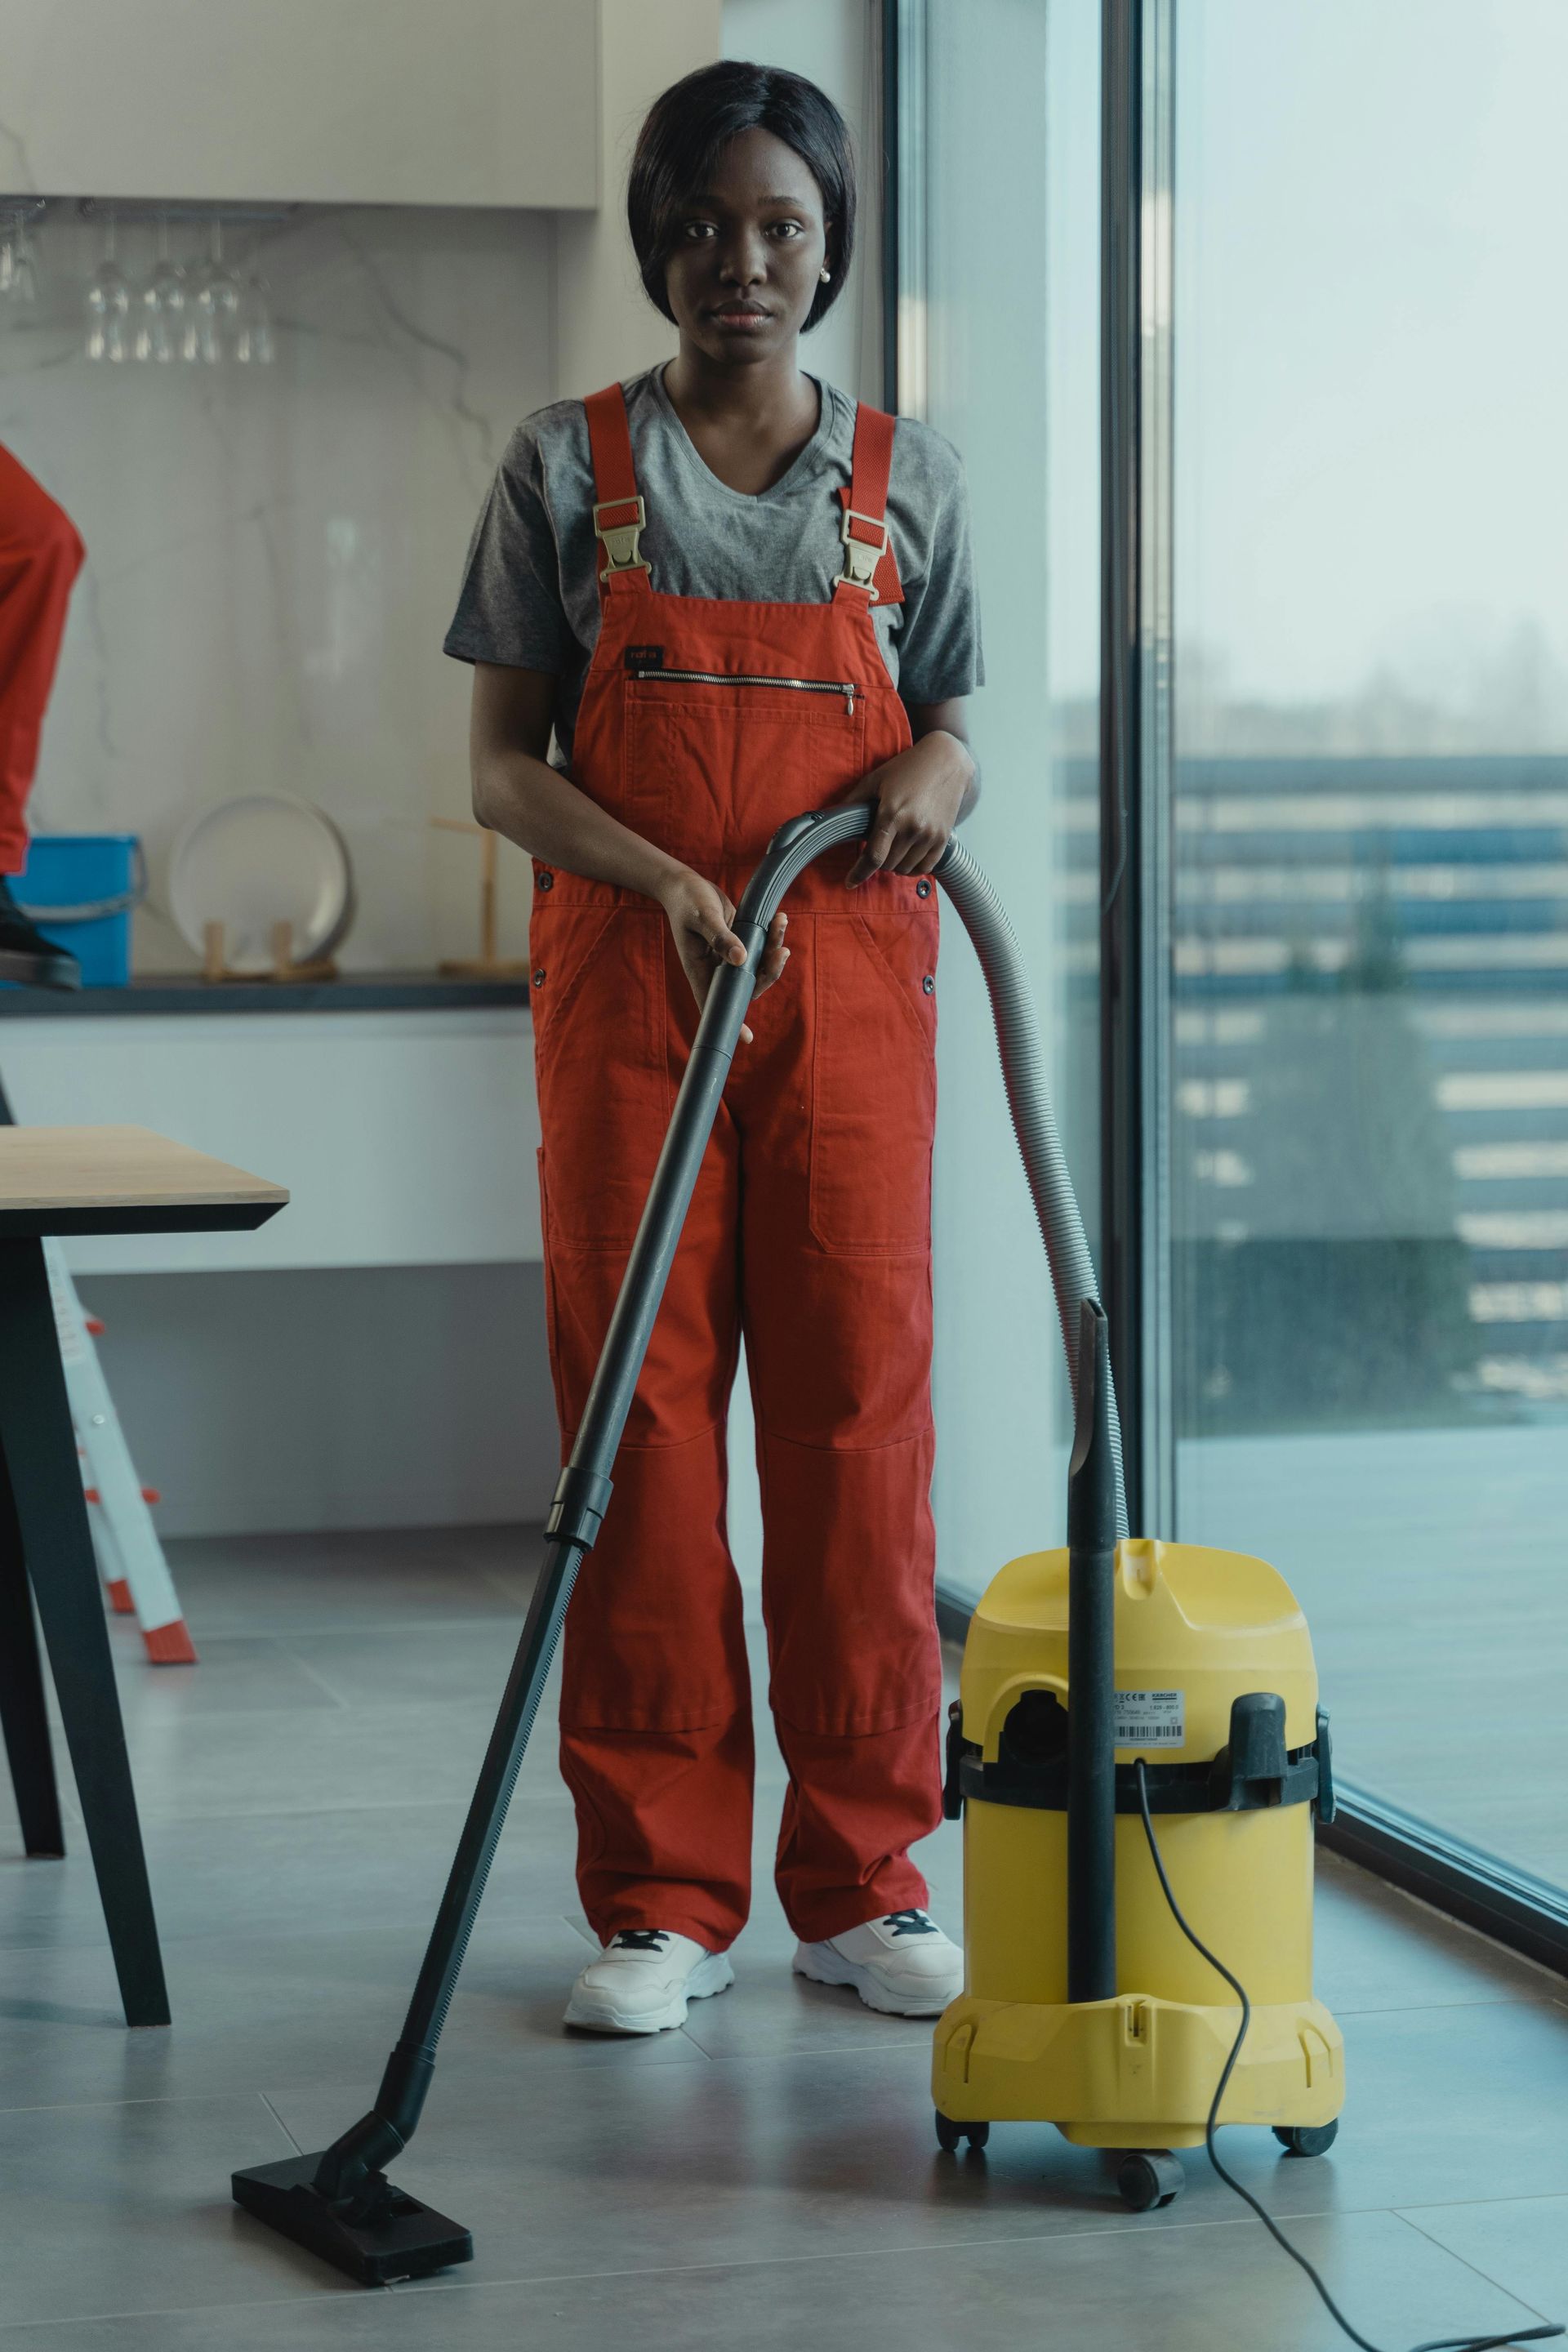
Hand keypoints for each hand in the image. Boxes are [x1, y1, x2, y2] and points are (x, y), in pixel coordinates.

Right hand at [656, 866, 788, 1045]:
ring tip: (781, 922)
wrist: (685, 885)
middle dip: (769, 972)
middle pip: (747, 986)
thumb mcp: (702, 916)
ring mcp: (729, 957)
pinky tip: (778, 919)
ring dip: (774, 950)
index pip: (716, 1003)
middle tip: (782, 951)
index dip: (732, 1021)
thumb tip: (742, 959)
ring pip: (758, 966)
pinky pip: (760, 948)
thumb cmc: (688, 901)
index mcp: (700, 969)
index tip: (747, 1038)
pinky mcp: (739, 943)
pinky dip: (771, 936)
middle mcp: (716, 968)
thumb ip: (721, 938)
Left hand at [845, 729, 974, 886]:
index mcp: (892, 814)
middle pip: (887, 865)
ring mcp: (930, 835)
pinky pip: (924, 867)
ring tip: (892, 850)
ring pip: (905, 869)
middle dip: (877, 862)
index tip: (850, 882)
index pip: (873, 857)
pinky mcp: (943, 839)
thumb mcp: (876, 779)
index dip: (859, 873)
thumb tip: (832, 816)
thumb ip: (854, 800)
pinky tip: (906, 858)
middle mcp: (912, 828)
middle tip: (875, 849)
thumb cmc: (909, 768)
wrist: (947, 762)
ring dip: (894, 865)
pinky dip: (912, 868)